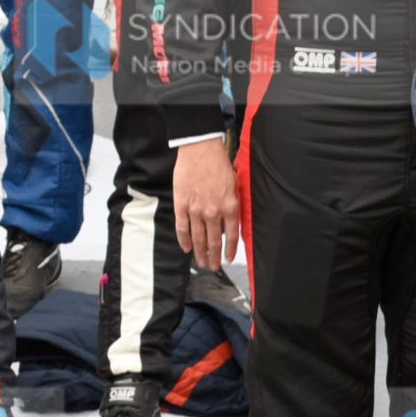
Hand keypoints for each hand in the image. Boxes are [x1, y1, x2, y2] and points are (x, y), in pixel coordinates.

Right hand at [172, 137, 241, 271]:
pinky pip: (182, 227)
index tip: (227, 259)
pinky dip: (184, 240)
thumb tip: (231, 220)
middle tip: (212, 267)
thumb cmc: (218, 163)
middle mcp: (213, 212)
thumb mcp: (234, 185)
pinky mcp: (182, 205)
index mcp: (230, 206)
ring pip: (198, 238)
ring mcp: (196, 210)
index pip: (232, 235)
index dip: (230, 250)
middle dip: (213, 256)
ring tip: (201, 263)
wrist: (200, 149)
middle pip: (214, 241)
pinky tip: (186, 248)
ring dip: (200, 253)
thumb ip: (233, 204)